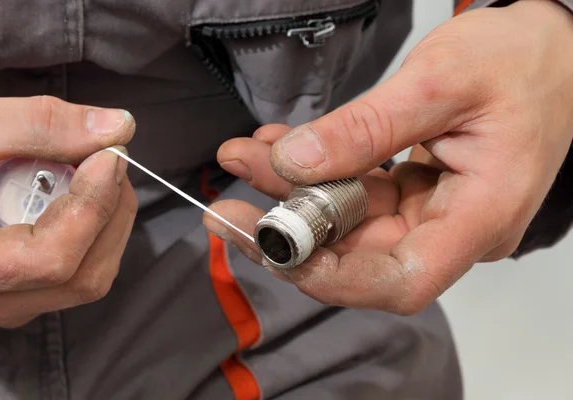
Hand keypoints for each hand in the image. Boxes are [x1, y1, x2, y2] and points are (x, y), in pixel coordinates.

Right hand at [0, 96, 136, 327]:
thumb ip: (36, 125)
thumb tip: (117, 126)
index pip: (53, 259)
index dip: (93, 204)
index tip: (107, 154)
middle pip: (84, 276)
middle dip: (110, 209)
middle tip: (104, 158)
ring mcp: (0, 308)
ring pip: (86, 281)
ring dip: (105, 221)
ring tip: (85, 173)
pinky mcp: (13, 298)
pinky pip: (73, 277)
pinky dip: (90, 234)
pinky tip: (69, 197)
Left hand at [205, 0, 572, 313]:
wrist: (552, 47)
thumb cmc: (520, 60)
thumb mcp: (440, 82)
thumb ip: (366, 128)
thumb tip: (294, 163)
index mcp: (481, 216)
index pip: (400, 280)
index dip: (331, 277)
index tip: (271, 246)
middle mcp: (455, 227)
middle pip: (361, 253)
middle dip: (291, 225)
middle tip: (231, 201)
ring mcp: (435, 211)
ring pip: (351, 220)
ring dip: (294, 192)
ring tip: (245, 156)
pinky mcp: (418, 191)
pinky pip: (359, 192)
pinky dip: (320, 170)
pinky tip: (282, 147)